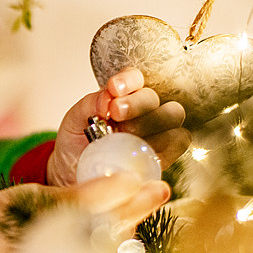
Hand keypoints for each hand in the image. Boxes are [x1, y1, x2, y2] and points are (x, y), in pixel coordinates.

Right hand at [0, 174, 169, 252]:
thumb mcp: (27, 199)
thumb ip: (74, 195)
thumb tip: (119, 182)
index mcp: (54, 224)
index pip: (104, 206)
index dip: (132, 193)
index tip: (153, 181)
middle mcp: (63, 252)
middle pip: (114, 228)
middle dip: (138, 209)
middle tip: (161, 190)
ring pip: (107, 246)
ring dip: (129, 225)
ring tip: (145, 207)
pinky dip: (109, 243)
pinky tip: (122, 232)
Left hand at [47, 66, 190, 185]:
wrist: (74, 175)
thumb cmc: (76, 145)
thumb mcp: (74, 122)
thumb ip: (89, 105)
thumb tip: (107, 97)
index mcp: (124, 96)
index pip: (135, 77)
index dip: (128, 80)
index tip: (114, 88)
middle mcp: (143, 111)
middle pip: (155, 97)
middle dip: (137, 103)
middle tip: (116, 113)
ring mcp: (157, 132)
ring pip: (173, 116)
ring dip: (151, 122)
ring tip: (126, 134)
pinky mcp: (163, 155)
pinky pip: (178, 143)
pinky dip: (163, 144)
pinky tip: (141, 150)